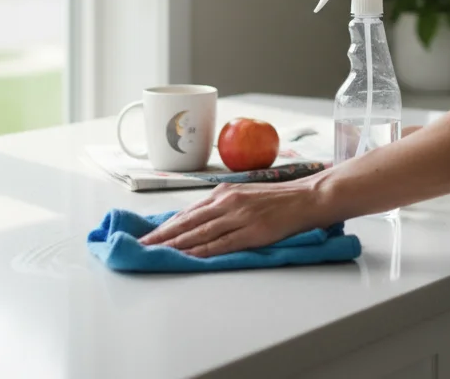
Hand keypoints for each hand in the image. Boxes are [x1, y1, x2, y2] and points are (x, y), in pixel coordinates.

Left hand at [138, 177, 330, 256]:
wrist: (306, 198)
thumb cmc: (278, 198)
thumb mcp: (245, 194)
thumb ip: (223, 205)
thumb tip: (199, 219)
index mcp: (224, 192)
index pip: (188, 212)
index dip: (166, 225)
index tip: (148, 235)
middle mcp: (227, 202)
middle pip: (187, 223)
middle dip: (162, 236)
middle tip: (142, 245)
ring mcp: (238, 217)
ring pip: (199, 234)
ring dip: (175, 245)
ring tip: (156, 253)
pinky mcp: (250, 232)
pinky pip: (220, 245)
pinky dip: (201, 252)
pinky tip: (187, 257)